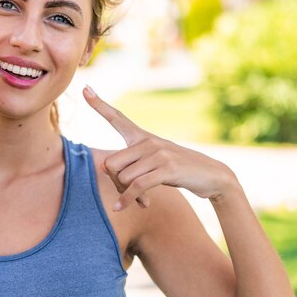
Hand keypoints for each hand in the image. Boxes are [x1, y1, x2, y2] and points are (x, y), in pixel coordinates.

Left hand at [83, 86, 236, 210]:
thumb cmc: (176, 169)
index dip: (99, 104)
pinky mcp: (166, 169)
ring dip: (126, 193)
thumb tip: (103, 167)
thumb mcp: (152, 162)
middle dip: (115, 183)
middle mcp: (148, 141)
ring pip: (123, 177)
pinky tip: (120, 208)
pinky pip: (137, 187)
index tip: (85, 88)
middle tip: (126, 192)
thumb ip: (129, 163)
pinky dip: (127, 199)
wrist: (211, 175)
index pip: (117, 117)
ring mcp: (158, 154)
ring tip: (140, 198)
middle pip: (111, 163)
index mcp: (142, 136)